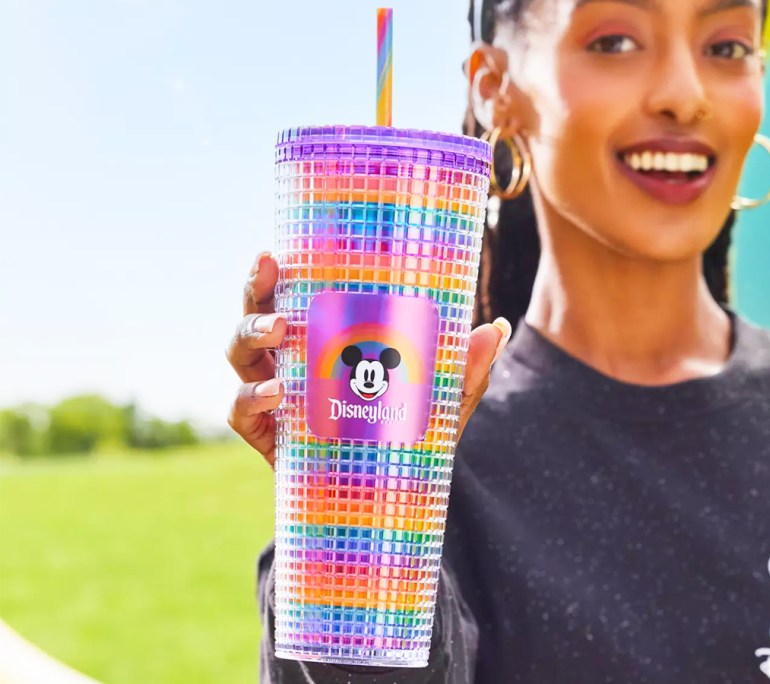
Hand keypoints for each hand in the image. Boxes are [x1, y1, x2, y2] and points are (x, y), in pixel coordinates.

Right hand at [226, 251, 511, 466]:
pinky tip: (274, 393)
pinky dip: (249, 399)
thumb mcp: (439, 404)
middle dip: (255, 290)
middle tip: (269, 270)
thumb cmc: (404, 438)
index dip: (274, 271)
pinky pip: (241, 413)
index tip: (275, 249)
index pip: (291, 296)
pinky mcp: (267, 437)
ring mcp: (273, 398)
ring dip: (250, 334)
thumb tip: (495, 327)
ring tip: (278, 331)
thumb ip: (465, 371)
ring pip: (240, 356)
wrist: (385, 503)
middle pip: (256, 314)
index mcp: (321, 340)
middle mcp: (289, 362)